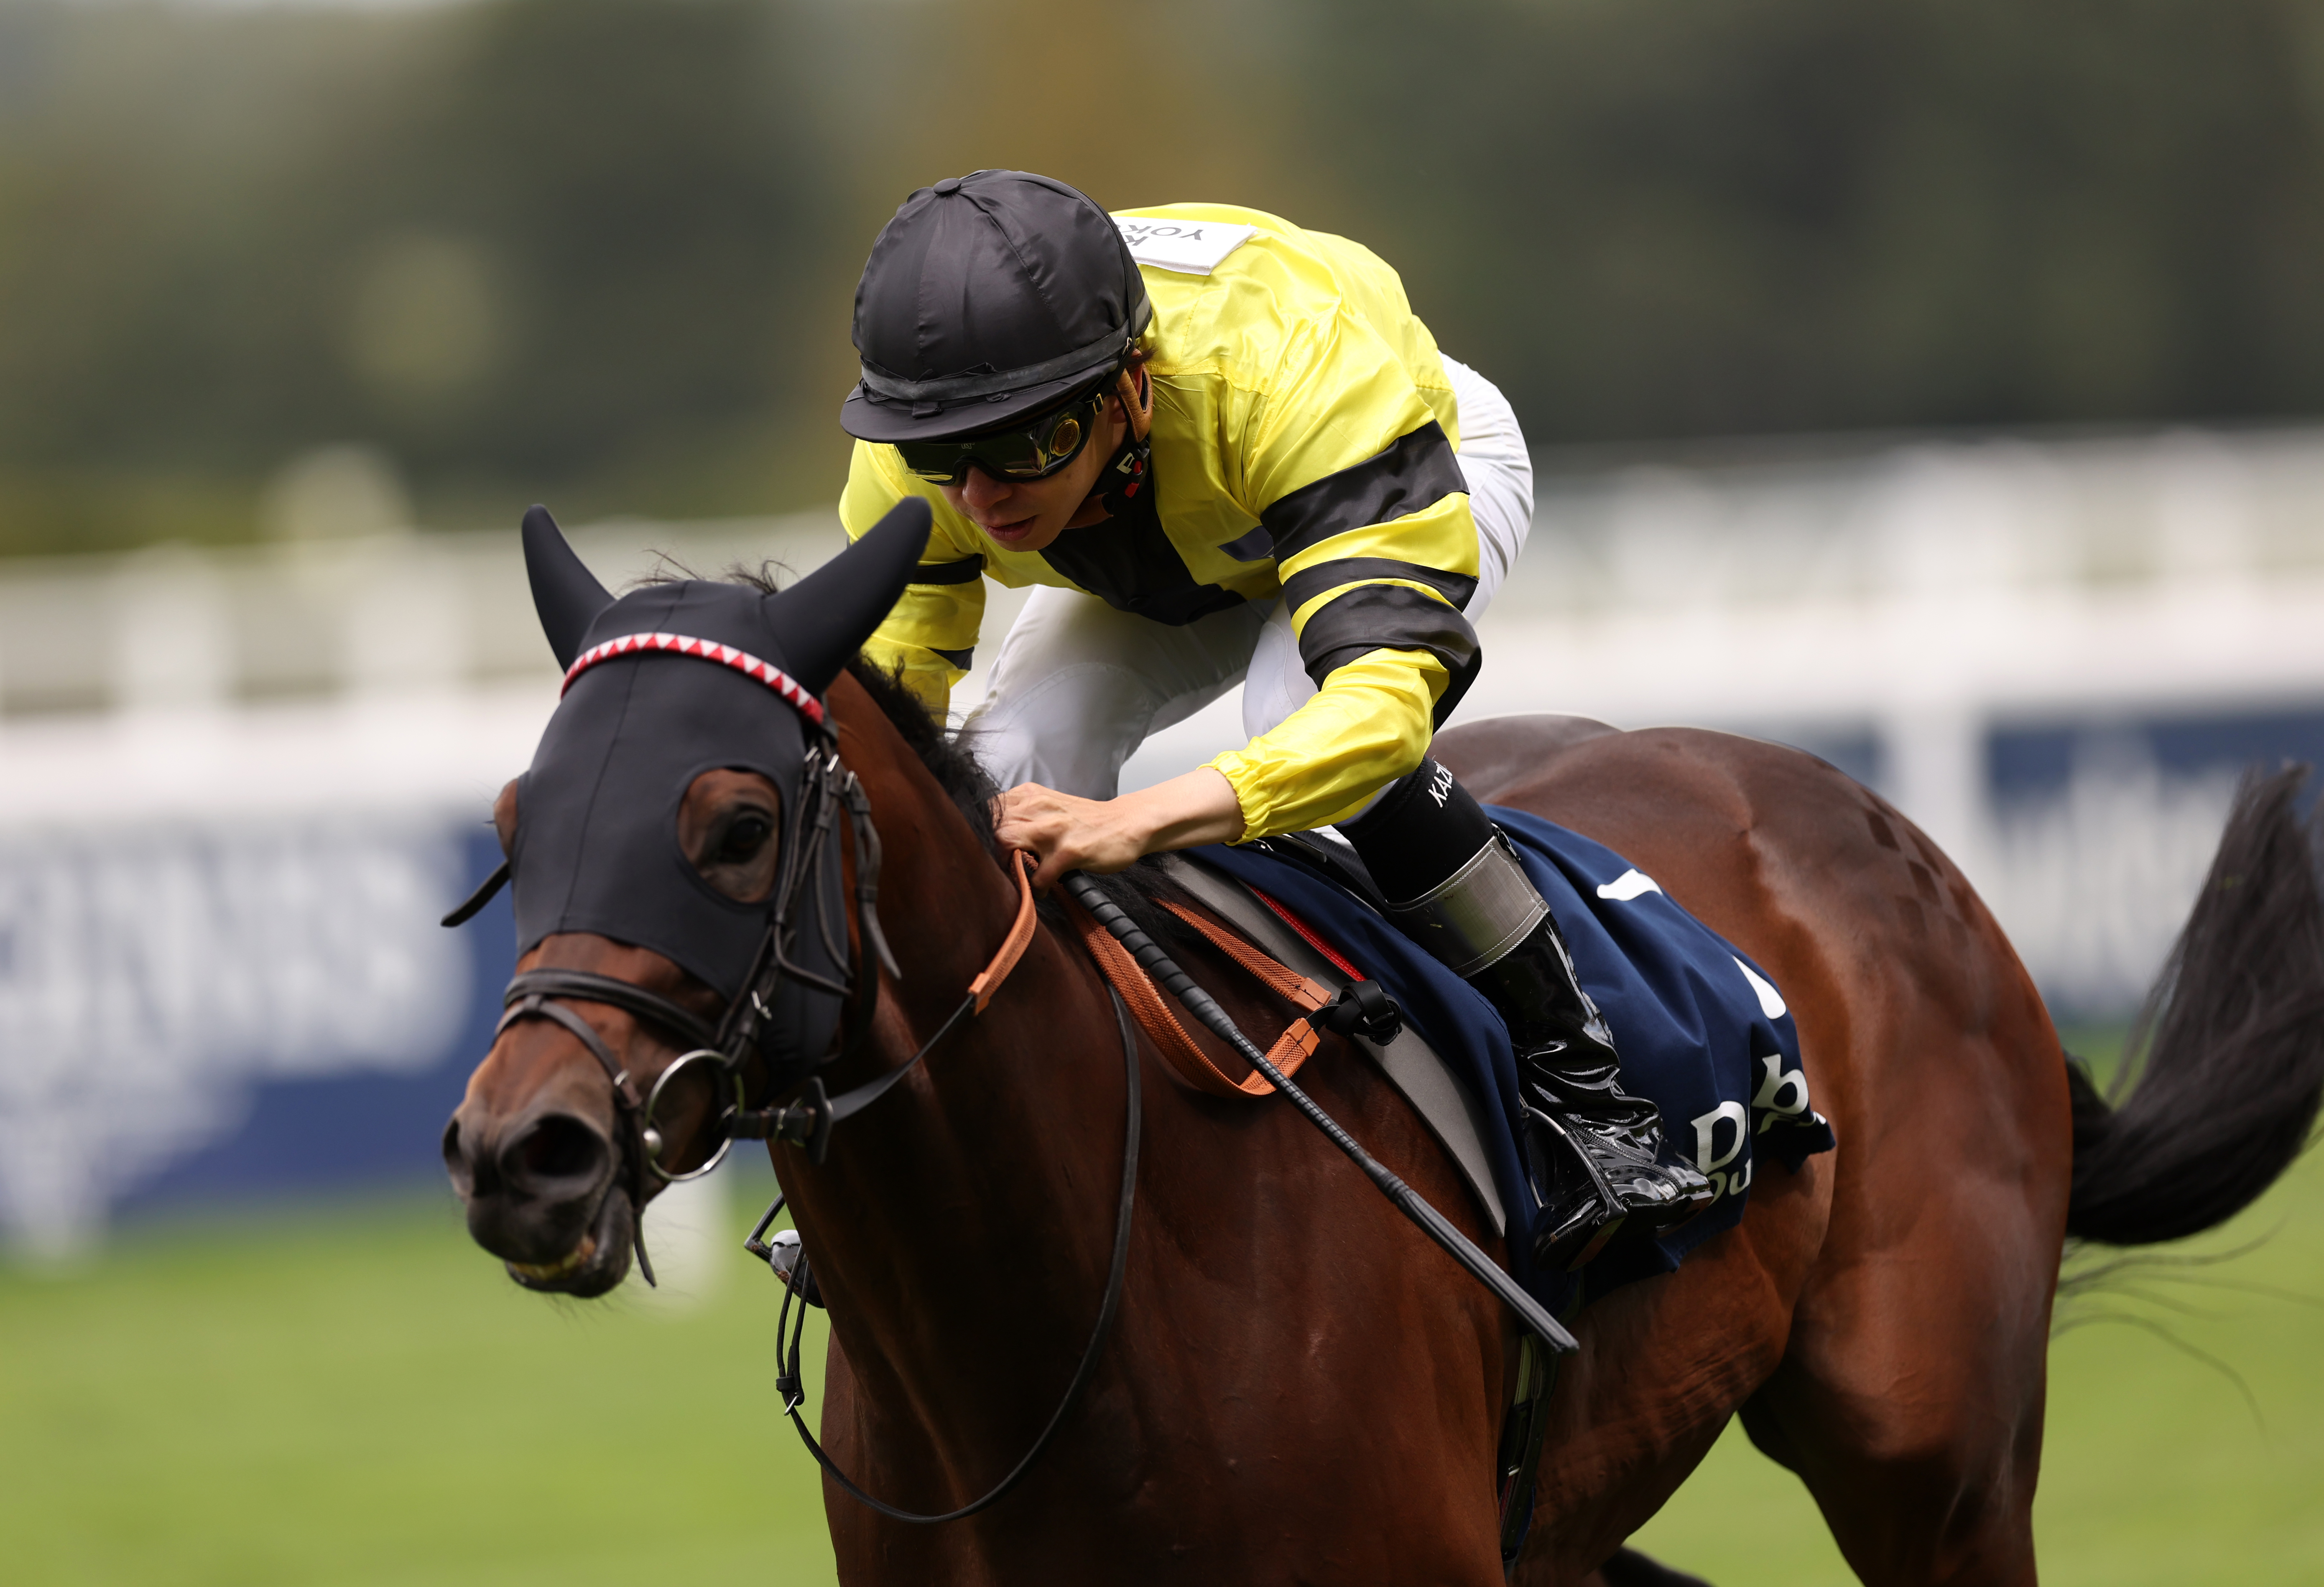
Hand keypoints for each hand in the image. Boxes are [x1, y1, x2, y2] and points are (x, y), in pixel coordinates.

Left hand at [994, 767, 1245, 890]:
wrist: (1127, 823)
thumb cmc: (1085, 821)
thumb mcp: (1049, 807)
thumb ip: (1022, 815)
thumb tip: (992, 837)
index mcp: (1030, 796)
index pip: (988, 811)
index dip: (979, 834)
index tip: (983, 852)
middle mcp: (1038, 808)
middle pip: (992, 829)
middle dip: (990, 854)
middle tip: (998, 872)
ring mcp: (1053, 829)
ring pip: (1008, 844)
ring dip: (1007, 868)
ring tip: (1016, 881)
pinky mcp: (1069, 851)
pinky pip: (1040, 875)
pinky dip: (1038, 888)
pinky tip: (1044, 891)